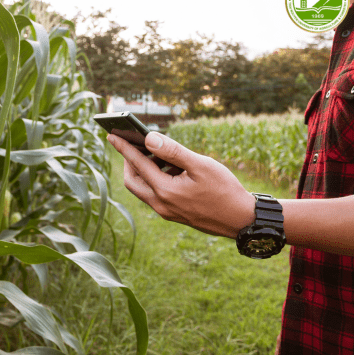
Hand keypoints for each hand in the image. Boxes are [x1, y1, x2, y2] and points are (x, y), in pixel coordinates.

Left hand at [107, 131, 255, 237]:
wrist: (241, 219)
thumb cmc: (224, 190)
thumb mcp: (200, 165)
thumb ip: (173, 151)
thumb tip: (149, 138)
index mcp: (165, 191)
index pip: (137, 165)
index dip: (123, 148)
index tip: (111, 135)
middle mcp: (160, 204)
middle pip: (132, 181)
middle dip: (129, 162)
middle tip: (133, 145)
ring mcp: (166, 211)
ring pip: (143, 189)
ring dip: (144, 171)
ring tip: (156, 153)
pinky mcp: (173, 214)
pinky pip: (155, 195)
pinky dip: (155, 180)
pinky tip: (169, 168)